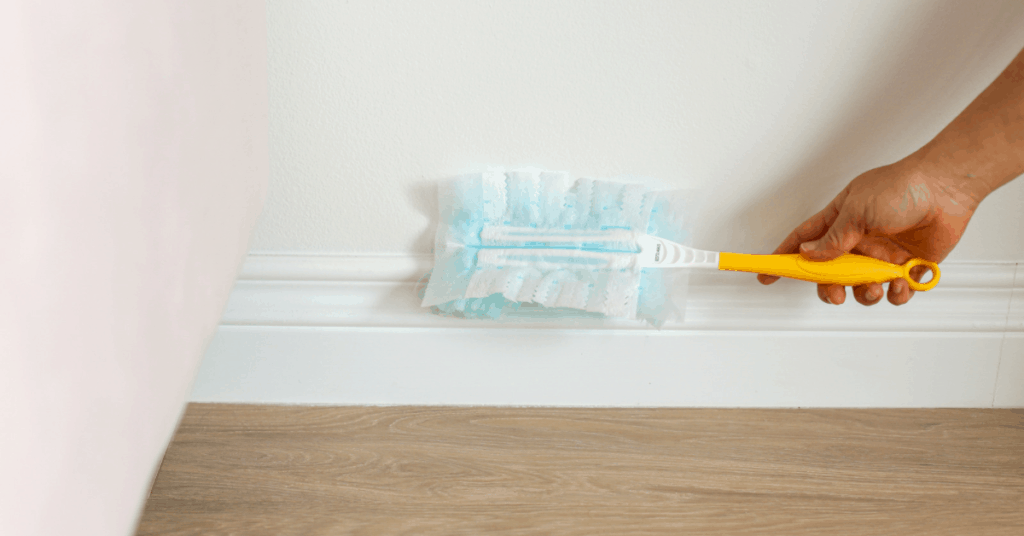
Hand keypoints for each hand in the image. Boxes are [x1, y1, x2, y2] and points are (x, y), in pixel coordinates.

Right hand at [757, 160, 984, 304]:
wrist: (947, 188)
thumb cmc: (902, 187)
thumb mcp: (857, 210)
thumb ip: (833, 238)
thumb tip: (808, 256)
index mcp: (840, 221)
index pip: (804, 241)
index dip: (784, 257)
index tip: (767, 273)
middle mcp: (859, 240)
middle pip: (831, 274)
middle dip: (829, 288)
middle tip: (835, 294)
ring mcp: (883, 254)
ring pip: (862, 287)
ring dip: (865, 294)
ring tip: (875, 287)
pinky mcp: (909, 267)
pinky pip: (896, 291)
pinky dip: (897, 294)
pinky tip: (900, 284)